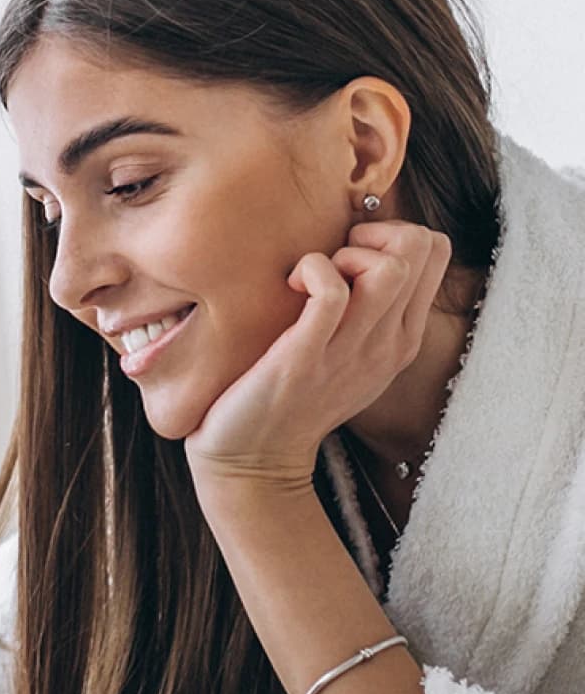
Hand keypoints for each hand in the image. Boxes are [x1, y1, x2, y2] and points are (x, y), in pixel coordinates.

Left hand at [183, 220, 452, 488]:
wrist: (257, 460)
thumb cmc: (294, 397)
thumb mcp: (351, 355)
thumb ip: (369, 311)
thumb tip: (364, 252)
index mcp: (402, 339)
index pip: (437, 252)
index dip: (394, 233)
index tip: (352, 256)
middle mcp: (387, 345)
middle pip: (420, 248)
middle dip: (375, 235)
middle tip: (335, 262)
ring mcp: (350, 353)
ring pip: (389, 267)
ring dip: (347, 254)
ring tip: (315, 278)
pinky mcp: (306, 357)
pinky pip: (331, 290)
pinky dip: (311, 270)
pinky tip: (290, 287)